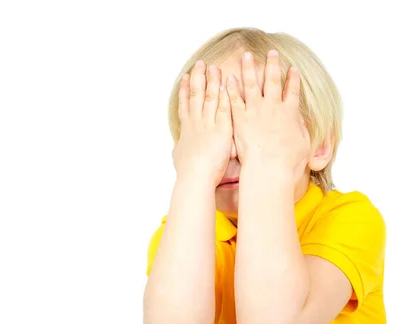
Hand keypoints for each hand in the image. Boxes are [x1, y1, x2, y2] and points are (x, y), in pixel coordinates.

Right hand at [172, 61, 232, 186]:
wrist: (195, 177)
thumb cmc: (188, 172)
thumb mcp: (180, 157)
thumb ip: (181, 149)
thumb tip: (178, 149)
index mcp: (187, 129)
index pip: (186, 104)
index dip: (186, 90)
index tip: (186, 77)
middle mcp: (196, 123)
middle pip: (196, 95)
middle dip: (199, 78)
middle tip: (200, 64)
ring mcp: (208, 124)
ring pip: (210, 97)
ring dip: (212, 81)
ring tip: (214, 67)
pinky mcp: (222, 129)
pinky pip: (223, 108)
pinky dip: (225, 96)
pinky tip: (228, 84)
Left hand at [226, 50, 309, 178]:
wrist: (269, 169)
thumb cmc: (288, 163)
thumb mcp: (303, 146)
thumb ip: (301, 131)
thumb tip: (300, 124)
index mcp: (289, 113)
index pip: (292, 91)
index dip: (293, 79)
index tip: (292, 69)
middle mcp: (273, 107)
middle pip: (273, 80)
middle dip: (273, 65)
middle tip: (271, 53)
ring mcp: (255, 111)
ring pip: (252, 84)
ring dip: (249, 68)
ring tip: (246, 56)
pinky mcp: (240, 118)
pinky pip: (235, 99)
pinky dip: (232, 88)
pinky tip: (229, 78)